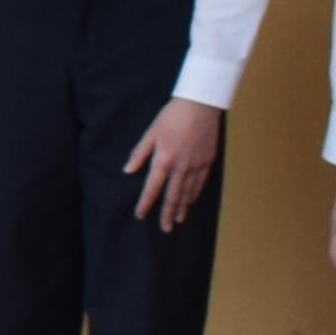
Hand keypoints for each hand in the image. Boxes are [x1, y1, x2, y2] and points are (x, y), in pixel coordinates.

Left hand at [124, 99, 221, 230]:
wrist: (200, 105)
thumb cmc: (172, 117)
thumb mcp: (151, 133)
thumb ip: (139, 153)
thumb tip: (127, 171)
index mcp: (164, 159)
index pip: (153, 188)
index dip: (146, 203)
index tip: (140, 215)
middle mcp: (181, 166)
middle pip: (173, 196)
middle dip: (168, 214)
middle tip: (165, 229)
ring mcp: (197, 165)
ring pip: (189, 192)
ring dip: (183, 207)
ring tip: (178, 220)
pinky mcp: (208, 161)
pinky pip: (200, 183)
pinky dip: (194, 195)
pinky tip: (191, 201)